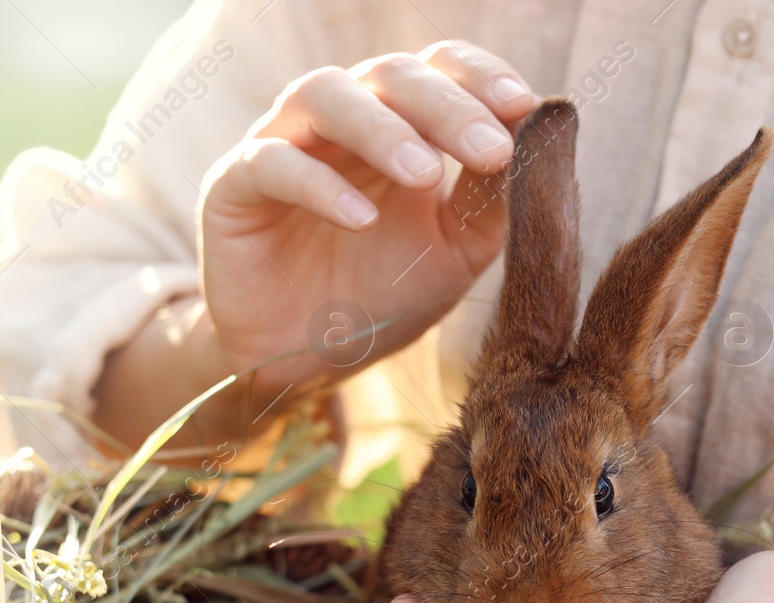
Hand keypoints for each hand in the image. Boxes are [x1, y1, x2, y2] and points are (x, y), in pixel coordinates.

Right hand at [93, 41, 533, 449]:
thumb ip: (493, 200)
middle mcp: (340, 120)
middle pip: (389, 75)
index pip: (438, 68)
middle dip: (446, 107)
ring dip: (381, 129)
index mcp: (399, 123)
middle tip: (490, 148)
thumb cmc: (384, 296)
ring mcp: (283, 144)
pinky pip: (272, 163)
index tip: (524, 107)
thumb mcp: (457, 252)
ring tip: (424, 174)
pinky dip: (319, 184)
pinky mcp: (232, 186)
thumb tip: (541, 137)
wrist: (307, 362)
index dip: (479, 77)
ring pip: (325, 95)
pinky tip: (361, 218)